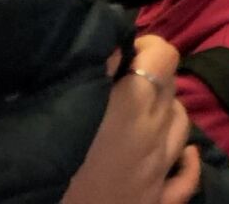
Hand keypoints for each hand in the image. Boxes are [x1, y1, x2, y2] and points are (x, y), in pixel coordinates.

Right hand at [60, 35, 199, 203]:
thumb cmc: (41, 164)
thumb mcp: (58, 108)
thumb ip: (92, 70)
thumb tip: (114, 41)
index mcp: (131, 106)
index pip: (164, 56)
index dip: (148, 46)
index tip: (126, 52)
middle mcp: (154, 134)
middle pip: (171, 88)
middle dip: (152, 76)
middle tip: (124, 82)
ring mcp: (159, 171)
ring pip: (182, 125)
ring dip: (166, 111)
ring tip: (140, 112)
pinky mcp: (157, 203)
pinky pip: (187, 178)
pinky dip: (186, 161)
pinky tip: (179, 154)